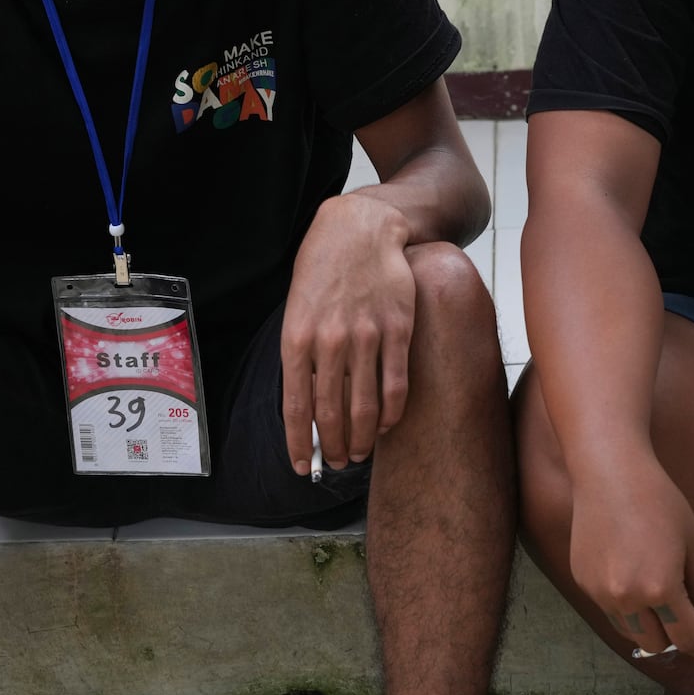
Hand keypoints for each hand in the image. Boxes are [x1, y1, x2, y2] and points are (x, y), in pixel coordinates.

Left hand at [281, 192, 414, 476]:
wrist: (361, 227)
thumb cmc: (323, 267)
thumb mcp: (297, 307)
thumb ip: (301, 353)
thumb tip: (307, 402)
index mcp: (297, 337)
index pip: (295, 405)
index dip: (298, 443)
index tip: (300, 467)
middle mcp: (330, 340)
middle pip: (331, 412)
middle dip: (331, 446)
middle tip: (334, 464)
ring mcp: (366, 336)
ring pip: (365, 405)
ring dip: (361, 438)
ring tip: (357, 453)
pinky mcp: (398, 329)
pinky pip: (395, 383)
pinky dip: (390, 412)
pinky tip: (384, 426)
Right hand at [570, 459, 693, 660]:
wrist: (610, 473)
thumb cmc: (660, 502)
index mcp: (660, 588)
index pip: (687, 639)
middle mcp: (626, 598)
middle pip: (657, 646)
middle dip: (679, 639)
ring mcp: (600, 593)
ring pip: (631, 633)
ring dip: (653, 628)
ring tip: (665, 602)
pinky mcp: (584, 582)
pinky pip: (612, 611)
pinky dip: (630, 608)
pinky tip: (638, 579)